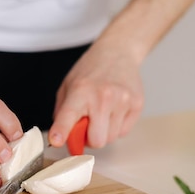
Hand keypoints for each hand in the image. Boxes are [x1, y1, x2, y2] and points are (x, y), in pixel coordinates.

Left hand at [48, 35, 144, 149]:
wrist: (118, 52)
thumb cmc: (91, 71)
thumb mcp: (68, 87)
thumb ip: (62, 114)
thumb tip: (61, 138)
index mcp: (80, 91)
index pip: (68, 116)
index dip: (61, 131)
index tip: (57, 140)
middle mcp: (103, 96)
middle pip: (97, 140)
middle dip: (90, 138)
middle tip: (88, 125)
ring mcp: (122, 101)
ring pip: (111, 138)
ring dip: (104, 132)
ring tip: (102, 113)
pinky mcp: (137, 104)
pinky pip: (124, 132)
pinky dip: (117, 126)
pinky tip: (114, 110)